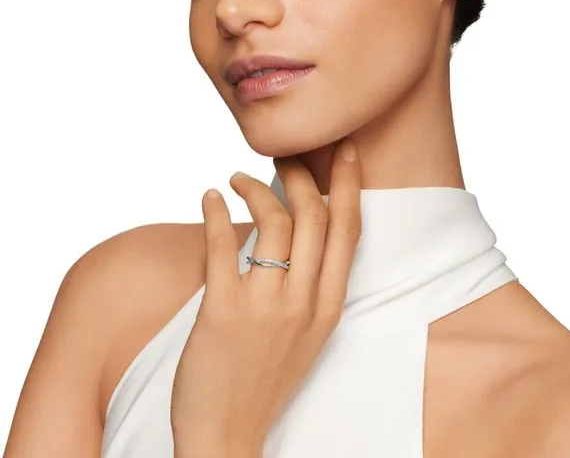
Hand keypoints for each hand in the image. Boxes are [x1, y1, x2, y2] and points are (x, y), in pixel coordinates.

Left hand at [170, 138, 361, 454]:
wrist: (228, 435)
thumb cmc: (265, 379)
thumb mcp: (305, 333)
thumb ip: (308, 285)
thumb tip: (296, 232)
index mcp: (328, 306)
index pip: (348, 230)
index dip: (348, 184)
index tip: (344, 151)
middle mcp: (304, 301)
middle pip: (314, 215)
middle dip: (301, 174)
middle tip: (284, 156)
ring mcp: (265, 306)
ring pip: (274, 221)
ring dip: (255, 187)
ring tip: (238, 178)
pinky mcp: (223, 311)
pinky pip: (222, 244)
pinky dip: (215, 211)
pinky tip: (210, 195)